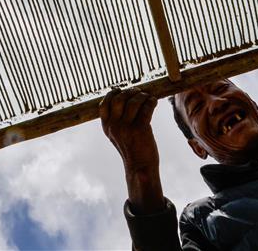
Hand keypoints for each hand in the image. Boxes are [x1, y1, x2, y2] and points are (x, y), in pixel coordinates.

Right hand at [100, 88, 164, 212]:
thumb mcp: (117, 135)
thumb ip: (116, 119)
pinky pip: (146, 108)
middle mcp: (114, 126)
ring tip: (148, 97)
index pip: (104, 104)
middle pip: (119, 99)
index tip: (120, 90)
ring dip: (142, 96)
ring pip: (134, 102)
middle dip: (129, 92)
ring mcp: (127, 128)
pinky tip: (154, 102)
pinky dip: (151, 102)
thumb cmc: (131, 149)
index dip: (112, 94)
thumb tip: (122, 97)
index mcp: (107, 127)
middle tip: (138, 92)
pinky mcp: (141, 129)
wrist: (140, 167)